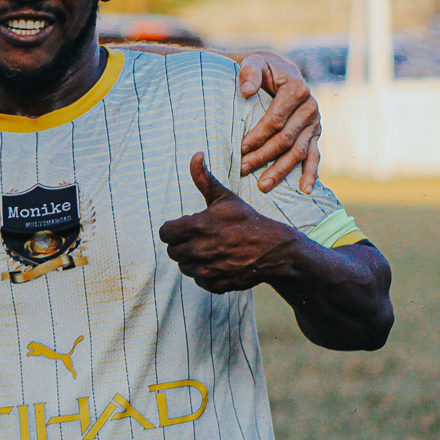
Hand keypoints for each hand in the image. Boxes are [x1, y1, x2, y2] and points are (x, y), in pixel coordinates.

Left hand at [158, 153, 299, 292]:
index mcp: (197, 227)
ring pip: (184, 267)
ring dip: (193, 260)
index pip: (165, 233)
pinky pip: (198, 280)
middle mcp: (198, 250)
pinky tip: (220, 262)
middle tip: (200, 239)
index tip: (185, 227)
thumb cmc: (248, 221)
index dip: (174, 229)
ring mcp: (206, 270)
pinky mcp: (215, 284)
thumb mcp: (225, 198)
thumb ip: (204, 178)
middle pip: (172, 251)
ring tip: (211, 250)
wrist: (274, 250)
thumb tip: (196, 155)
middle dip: (183, 244)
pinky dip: (206, 273)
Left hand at [236, 52, 320, 193]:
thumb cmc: (262, 68)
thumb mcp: (254, 62)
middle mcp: (310, 107)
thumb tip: (246, 91)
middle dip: (264, 156)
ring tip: (263, 186)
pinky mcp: (315, 134)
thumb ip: (249, 72)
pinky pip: (314, 156)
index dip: (258, 135)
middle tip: (243, 169)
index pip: (276, 119)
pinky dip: (310, 173)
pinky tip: (305, 190)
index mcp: (297, 89)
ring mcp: (314, 123)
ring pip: (298, 151)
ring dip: (281, 170)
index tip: (240, 148)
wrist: (279, 70)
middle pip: (286, 139)